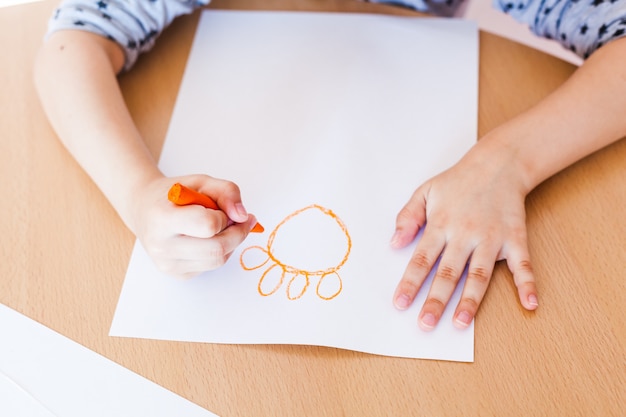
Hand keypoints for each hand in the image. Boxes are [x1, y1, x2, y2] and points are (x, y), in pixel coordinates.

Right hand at [129, 174, 257, 277]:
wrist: (144, 209)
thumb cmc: (173, 194)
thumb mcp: (201, 182)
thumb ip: (227, 192)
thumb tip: (243, 216)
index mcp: (162, 218)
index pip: (208, 225)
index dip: (222, 216)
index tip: (220, 209)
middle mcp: (162, 246)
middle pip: (217, 249)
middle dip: (237, 233)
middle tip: (241, 220)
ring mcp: (168, 264)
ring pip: (218, 260)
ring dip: (230, 243)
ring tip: (223, 227)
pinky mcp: (177, 274)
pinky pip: (211, 266)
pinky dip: (220, 252)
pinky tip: (209, 238)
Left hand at [391, 141, 538, 330]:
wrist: (499, 163)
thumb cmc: (458, 181)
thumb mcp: (425, 191)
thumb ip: (407, 217)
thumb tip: (394, 243)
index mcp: (441, 224)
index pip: (422, 259)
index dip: (410, 282)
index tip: (400, 303)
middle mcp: (465, 234)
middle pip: (448, 273)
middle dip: (435, 301)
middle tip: (425, 324)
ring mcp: (491, 238)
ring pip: (479, 275)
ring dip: (470, 301)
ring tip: (461, 323)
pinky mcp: (514, 238)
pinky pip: (523, 264)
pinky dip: (528, 284)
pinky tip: (530, 304)